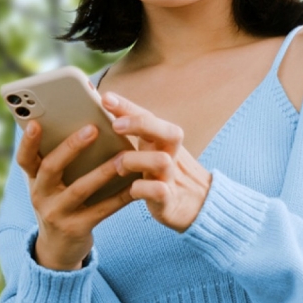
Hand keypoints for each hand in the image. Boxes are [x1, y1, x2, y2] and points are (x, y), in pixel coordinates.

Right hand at [16, 120, 133, 270]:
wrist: (57, 249)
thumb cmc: (58, 203)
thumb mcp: (49, 185)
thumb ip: (56, 160)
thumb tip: (79, 124)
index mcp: (33, 180)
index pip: (24, 158)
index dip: (27, 141)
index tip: (35, 123)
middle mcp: (40, 196)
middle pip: (51, 168)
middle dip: (71, 147)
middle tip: (92, 129)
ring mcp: (56, 214)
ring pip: (79, 189)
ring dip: (102, 171)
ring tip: (123, 157)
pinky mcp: (76, 229)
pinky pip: (101, 210)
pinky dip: (119, 197)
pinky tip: (135, 185)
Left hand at [102, 92, 211, 231]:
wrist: (199, 204)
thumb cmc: (164, 171)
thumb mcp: (152, 148)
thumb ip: (134, 131)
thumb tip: (103, 108)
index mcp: (162, 139)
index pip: (147, 116)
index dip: (127, 106)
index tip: (105, 98)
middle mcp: (170, 153)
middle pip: (167, 131)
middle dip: (140, 124)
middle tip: (116, 126)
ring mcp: (171, 176)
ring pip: (162, 160)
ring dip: (135, 160)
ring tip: (119, 166)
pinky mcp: (169, 200)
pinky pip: (159, 191)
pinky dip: (143, 189)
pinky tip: (132, 189)